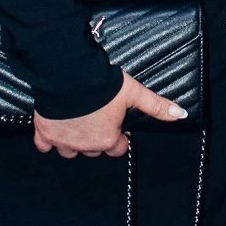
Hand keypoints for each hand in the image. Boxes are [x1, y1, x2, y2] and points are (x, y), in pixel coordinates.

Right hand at [33, 71, 186, 158]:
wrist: (69, 75)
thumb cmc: (103, 85)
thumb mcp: (134, 93)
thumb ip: (156, 106)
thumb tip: (181, 115)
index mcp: (108, 139)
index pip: (118, 149)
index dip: (119, 136)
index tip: (117, 124)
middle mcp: (86, 145)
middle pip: (95, 150)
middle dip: (97, 138)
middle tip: (98, 119)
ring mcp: (64, 141)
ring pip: (70, 151)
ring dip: (75, 140)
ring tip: (78, 123)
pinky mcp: (45, 133)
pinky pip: (45, 146)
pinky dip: (49, 140)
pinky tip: (55, 129)